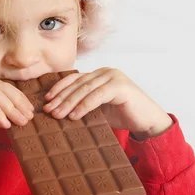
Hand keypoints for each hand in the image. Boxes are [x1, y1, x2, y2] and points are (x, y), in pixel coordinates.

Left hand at [43, 68, 173, 139]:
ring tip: (58, 115)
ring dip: (69, 102)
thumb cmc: (122, 116)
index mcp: (98, 75)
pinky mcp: (120, 86)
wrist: (147, 122)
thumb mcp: (98, 109)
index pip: (74, 78)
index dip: (59, 88)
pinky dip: (84, 106)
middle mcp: (105, 72)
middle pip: (77, 84)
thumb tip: (58, 111)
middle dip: (61, 97)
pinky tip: (74, 115)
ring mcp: (113, 77)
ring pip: (85, 89)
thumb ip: (83, 104)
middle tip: (48, 110)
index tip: (46, 100)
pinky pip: (97, 96)